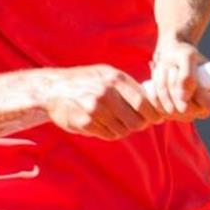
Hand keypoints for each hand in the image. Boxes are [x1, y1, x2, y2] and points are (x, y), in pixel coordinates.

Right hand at [40, 64, 163, 139]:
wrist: (53, 88)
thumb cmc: (86, 80)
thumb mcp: (107, 73)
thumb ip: (128, 86)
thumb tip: (154, 101)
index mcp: (115, 79)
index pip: (144, 103)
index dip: (153, 114)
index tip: (156, 118)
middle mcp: (107, 93)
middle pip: (137, 121)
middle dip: (139, 125)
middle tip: (136, 122)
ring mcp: (95, 109)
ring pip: (123, 131)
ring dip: (122, 129)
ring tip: (115, 120)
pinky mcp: (85, 123)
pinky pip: (108, 135)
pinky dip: (109, 132)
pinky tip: (102, 123)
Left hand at [147, 39, 209, 121]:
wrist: (169, 57)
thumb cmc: (182, 54)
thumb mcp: (186, 56)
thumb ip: (187, 75)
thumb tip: (184, 98)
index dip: (199, 94)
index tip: (189, 77)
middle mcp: (206, 107)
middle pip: (187, 110)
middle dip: (174, 86)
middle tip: (173, 68)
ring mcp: (190, 114)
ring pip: (171, 110)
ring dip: (163, 86)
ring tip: (166, 71)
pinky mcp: (173, 115)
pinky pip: (159, 110)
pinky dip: (155, 92)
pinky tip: (159, 81)